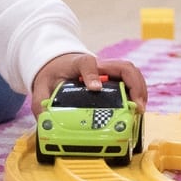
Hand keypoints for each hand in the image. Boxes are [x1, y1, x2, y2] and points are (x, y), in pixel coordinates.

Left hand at [30, 53, 147, 113]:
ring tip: (140, 110)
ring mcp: (109, 72)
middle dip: (134, 85)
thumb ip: (40, 100)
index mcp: (78, 64)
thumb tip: (45, 117)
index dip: (92, 75)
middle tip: (136, 106)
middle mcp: (99, 65)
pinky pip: (132, 82)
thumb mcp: (42, 86)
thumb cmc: (54, 75)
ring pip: (132, 73)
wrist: (59, 65)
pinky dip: (139, 93)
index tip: (94, 88)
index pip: (87, 63)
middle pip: (123, 66)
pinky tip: (138, 109)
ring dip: (140, 90)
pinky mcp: (114, 79)